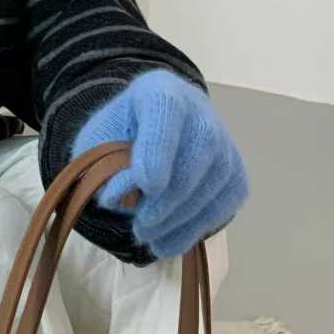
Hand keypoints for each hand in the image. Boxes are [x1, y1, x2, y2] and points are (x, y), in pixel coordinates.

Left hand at [71, 69, 248, 256]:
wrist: (149, 131)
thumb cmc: (120, 133)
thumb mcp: (98, 141)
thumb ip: (104, 162)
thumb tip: (121, 197)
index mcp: (160, 90)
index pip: (165, 109)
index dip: (159, 147)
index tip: (146, 185)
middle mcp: (200, 111)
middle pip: (200, 147)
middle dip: (171, 193)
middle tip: (142, 224)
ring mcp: (225, 141)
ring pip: (217, 179)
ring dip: (182, 217)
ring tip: (148, 236)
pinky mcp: (236, 171)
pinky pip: (226, 202)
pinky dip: (196, 227)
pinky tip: (168, 243)